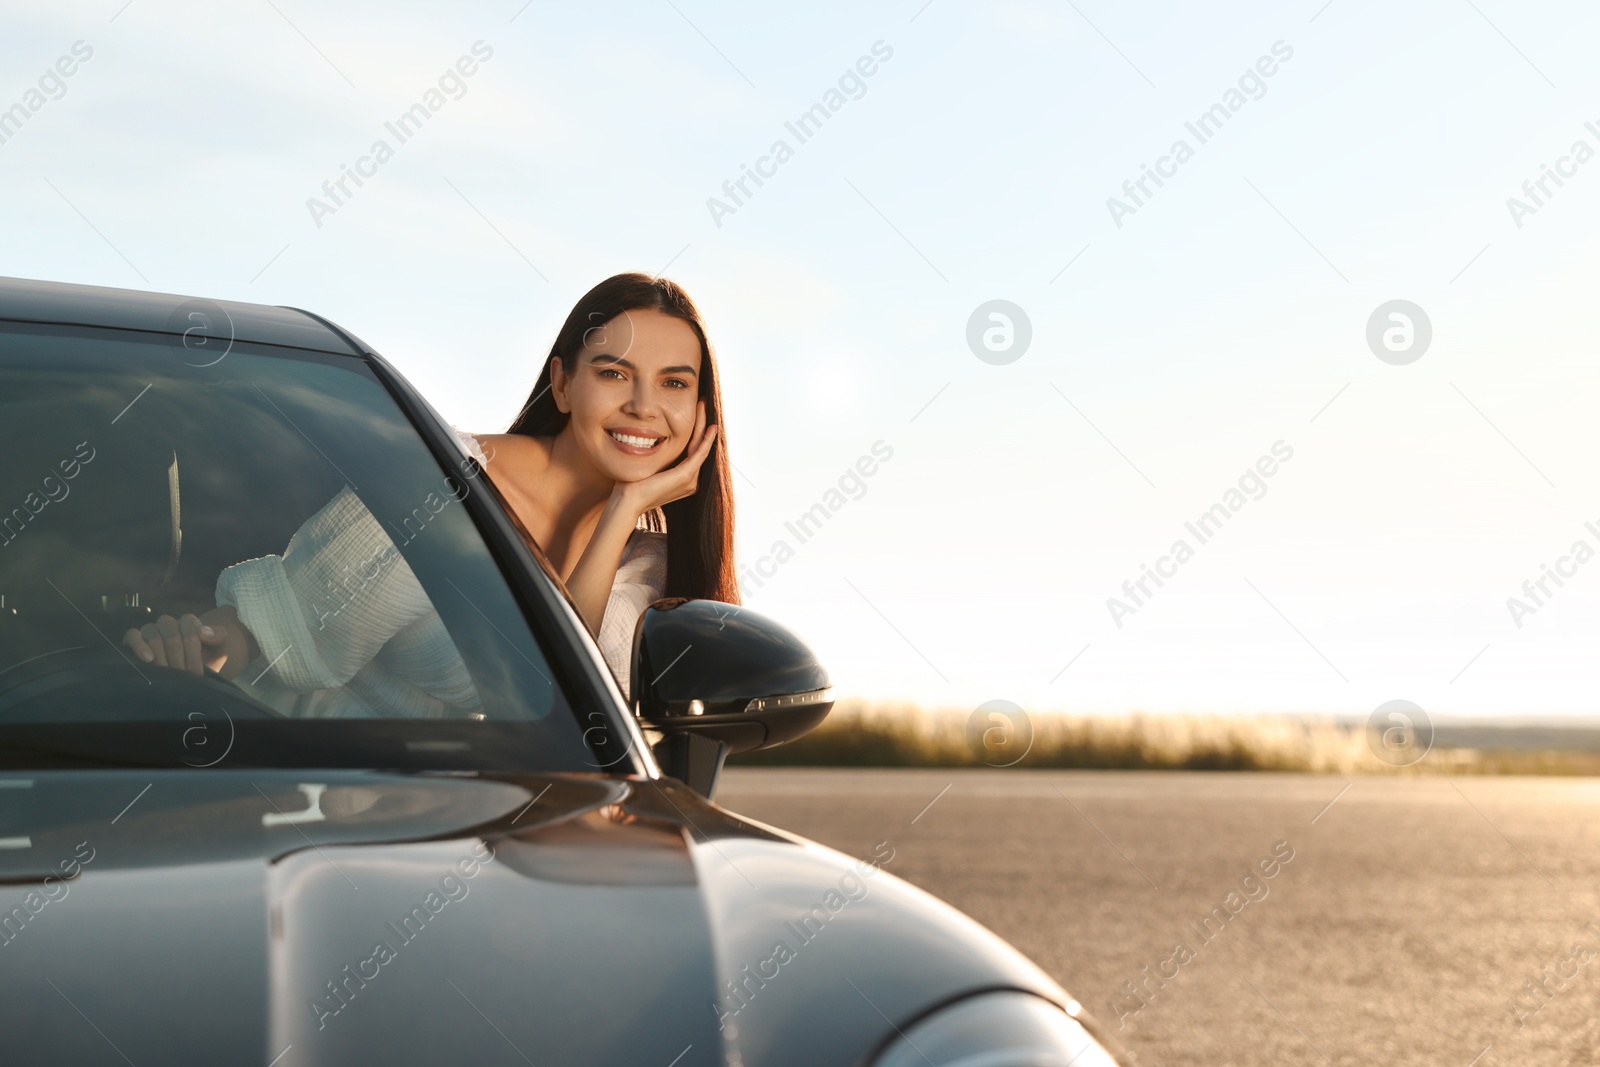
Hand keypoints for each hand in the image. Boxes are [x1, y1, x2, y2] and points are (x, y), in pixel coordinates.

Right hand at [122, 605, 256, 677]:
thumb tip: (203, 633)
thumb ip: (219, 637)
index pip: (189, 625)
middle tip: (182, 678)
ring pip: (152, 632)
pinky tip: (148, 659)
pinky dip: (139, 645)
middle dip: (178, 659)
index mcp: (189, 623)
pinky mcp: (135, 639)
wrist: (188, 675)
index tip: (197, 672)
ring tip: (167, 672)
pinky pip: (132, 635)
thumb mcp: (220, 650)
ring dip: (160, 656)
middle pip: (171, 634)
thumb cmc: (205, 662)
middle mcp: (169, 624)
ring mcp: (151, 630)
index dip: (193, 651)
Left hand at [613, 399, 717, 517]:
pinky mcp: (685, 476)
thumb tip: (652, 437)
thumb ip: (658, 455)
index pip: (692, 450)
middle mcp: (691, 481)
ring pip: (701, 447)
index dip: (695, 430)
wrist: (628, 500)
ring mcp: (690, 480)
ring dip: (703, 425)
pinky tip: (711, 427)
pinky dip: (706, 440)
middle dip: (701, 424)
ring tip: (704, 406)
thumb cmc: (633, 484)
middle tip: (703, 403)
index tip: (694, 411)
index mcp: (683, 479)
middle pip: (699, 446)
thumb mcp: (649, 465)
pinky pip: (700, 453)